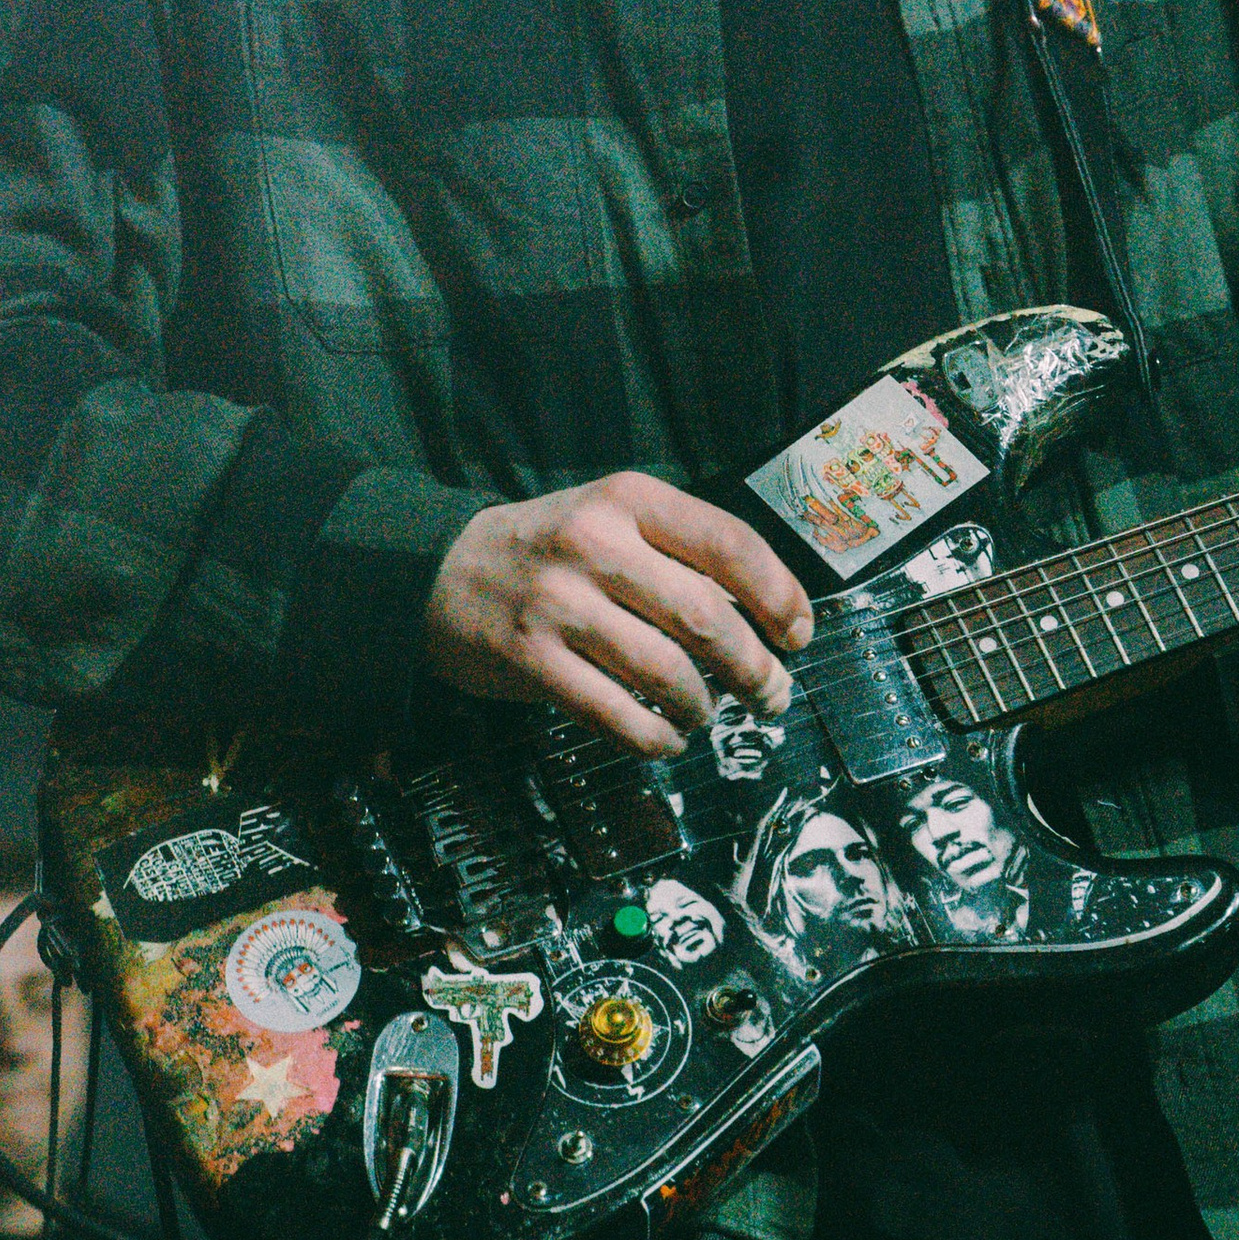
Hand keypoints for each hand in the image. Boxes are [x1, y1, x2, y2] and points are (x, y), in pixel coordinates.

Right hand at [426, 471, 812, 751]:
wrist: (440, 571)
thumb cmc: (551, 548)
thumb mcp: (612, 518)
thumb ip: (680, 552)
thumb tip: (766, 615)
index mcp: (628, 500)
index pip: (729, 543)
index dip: (780, 594)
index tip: (798, 634)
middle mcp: (595, 545)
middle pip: (706, 617)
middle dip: (754, 668)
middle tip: (771, 695)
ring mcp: (559, 604)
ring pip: (665, 672)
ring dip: (704, 707)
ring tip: (710, 716)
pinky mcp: (530, 660)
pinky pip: (614, 715)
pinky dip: (655, 738)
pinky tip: (667, 739)